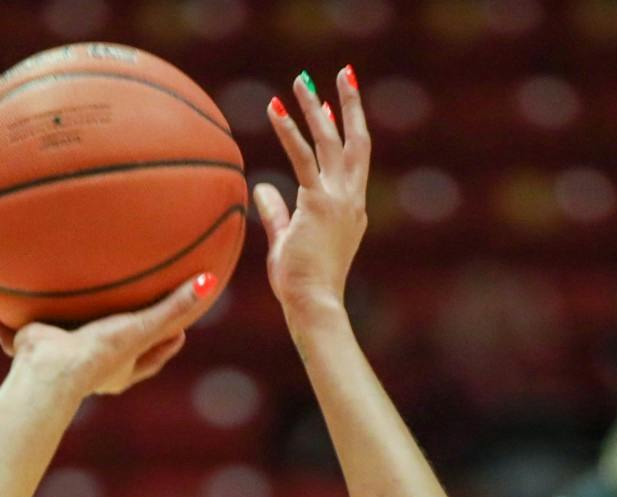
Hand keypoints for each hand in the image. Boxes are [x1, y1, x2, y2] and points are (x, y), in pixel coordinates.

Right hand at [0, 272, 218, 400]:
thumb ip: (172, 308)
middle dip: (121, 333)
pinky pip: (20, 332)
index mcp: (120, 368)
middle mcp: (93, 367)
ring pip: (65, 340)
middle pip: (114, 349)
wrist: (48, 371)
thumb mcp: (139, 328)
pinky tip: (0, 305)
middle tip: (134, 312)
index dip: (167, 341)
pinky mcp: (32, 346)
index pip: (152, 355)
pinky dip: (9, 325)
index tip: (181, 330)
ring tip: (63, 302)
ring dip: (63, 326)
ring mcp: (62, 357)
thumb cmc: (97, 355)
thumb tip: (210, 283)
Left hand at [255, 66, 368, 319]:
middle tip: (343, 72)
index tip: (337, 104)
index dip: (346, 129)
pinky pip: (301, 159)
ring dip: (316, 108)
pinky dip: (288, 132)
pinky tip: (274, 109)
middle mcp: (350, 200)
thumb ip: (276, 212)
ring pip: (330, 142)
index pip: (352, 160)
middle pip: (354, 141)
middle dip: (349, 104)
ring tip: (301, 81)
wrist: (313, 305)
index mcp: (350, 210)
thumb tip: (262, 188)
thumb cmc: (300, 284)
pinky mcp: (317, 204)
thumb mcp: (286, 241)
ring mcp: (338, 201)